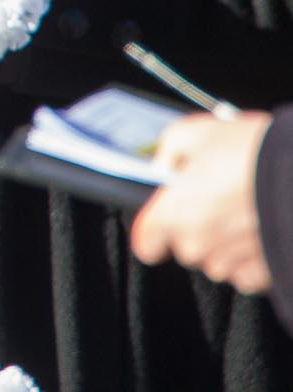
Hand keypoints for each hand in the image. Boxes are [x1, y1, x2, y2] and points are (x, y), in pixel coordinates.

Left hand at [131, 111, 274, 292]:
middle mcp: (198, 244)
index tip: (163, 221)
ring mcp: (232, 261)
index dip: (154, 231)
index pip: (145, 242)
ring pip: (217, 261)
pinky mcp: (262, 273)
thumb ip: (169, 151)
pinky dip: (250, 259)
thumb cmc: (252, 151)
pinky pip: (246, 275)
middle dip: (196, 227)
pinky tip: (259, 233)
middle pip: (185, 247)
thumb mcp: (195, 132)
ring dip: (225, 244)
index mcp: (172, 213)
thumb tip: (164, 164)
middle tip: (219, 200)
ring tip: (245, 213)